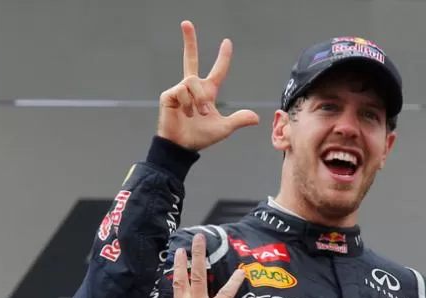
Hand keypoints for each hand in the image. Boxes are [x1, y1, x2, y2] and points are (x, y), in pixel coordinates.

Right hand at [157, 21, 258, 150]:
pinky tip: (185, 114)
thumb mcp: (223, 128)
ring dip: (199, 100)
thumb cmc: (200, 137)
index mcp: (207, 93)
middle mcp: (193, 88)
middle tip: (186, 23)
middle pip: (191, 58)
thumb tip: (256, 118)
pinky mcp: (169, 95)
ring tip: (198, 114)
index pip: (218, 71)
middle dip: (189, 41)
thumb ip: (238, 120)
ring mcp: (180, 90)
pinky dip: (188, 104)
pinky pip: (183, 90)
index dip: (223, 58)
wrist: (182, 146)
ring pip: (193, 82)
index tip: (227, 42)